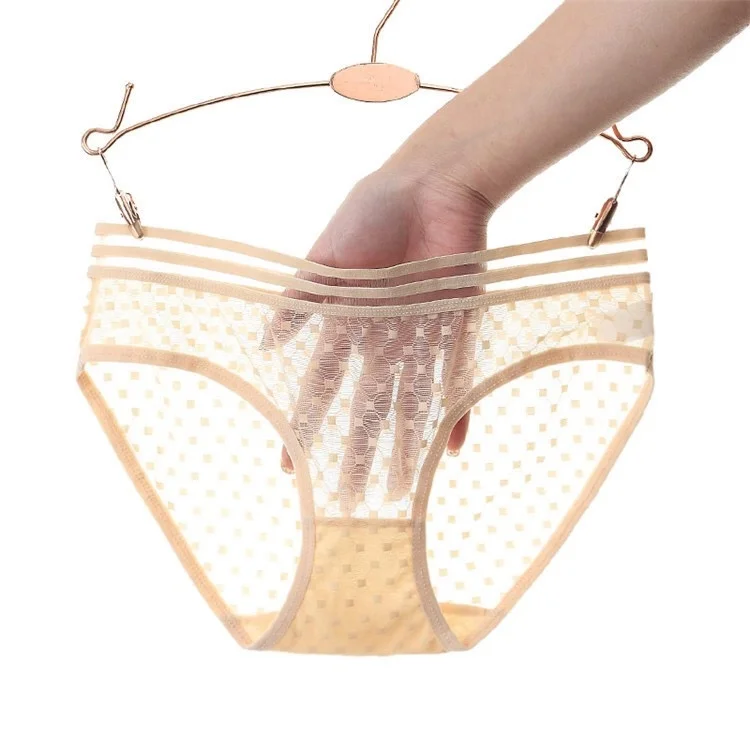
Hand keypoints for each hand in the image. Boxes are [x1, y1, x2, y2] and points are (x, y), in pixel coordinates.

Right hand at [261, 166, 493, 510]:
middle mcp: (383, 341)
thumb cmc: (370, 212)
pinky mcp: (457, 330)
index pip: (321, 387)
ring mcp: (421, 339)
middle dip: (356, 451)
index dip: (306, 427)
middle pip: (367, 406)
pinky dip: (458, 411)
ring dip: (407, 445)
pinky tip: (453, 449)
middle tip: (348, 496)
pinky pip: (457, 379)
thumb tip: (265, 342)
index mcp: (347, 325)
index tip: (292, 467)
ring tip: (402, 488)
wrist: (432, 185)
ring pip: (412, 403)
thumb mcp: (326, 259)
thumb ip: (300, 301)